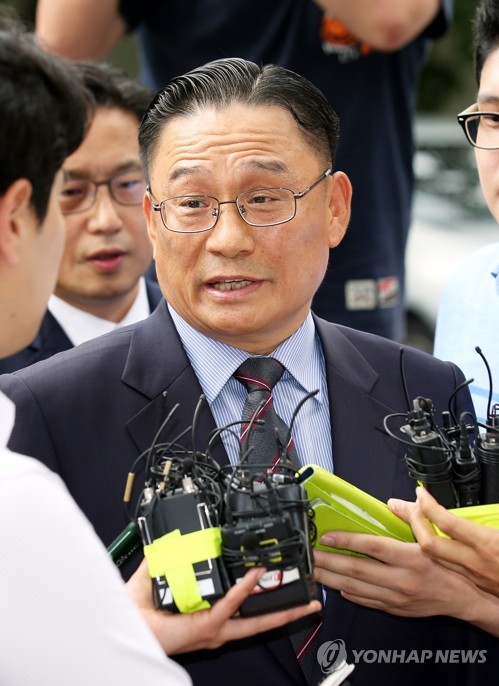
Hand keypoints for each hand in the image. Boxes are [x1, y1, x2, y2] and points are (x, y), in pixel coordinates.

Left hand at [126, 559, 321, 653]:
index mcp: (209, 616)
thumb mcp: (160, 578)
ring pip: (255, 620)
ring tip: (299, 597)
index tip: (279, 582)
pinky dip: (244, 590)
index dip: (263, 596)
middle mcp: (216, 626)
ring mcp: (214, 628)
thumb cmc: (138, 613)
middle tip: (309, 603)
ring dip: (278, 607)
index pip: (244, 609)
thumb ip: (171, 558)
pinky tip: (255, 575)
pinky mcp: (206, 626)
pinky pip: (230, 605)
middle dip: (287, 613)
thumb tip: (175, 539)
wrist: (125, 625)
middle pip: (261, 622)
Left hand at [313, 529, 483, 618]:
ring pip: (355, 588)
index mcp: (410, 558)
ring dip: (331, 579)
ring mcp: (395, 597)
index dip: (346, 541)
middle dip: (328, 562)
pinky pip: (364, 600)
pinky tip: (333, 584)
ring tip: (313, 570)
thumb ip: (412, 518)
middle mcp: (401, 580)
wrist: (461, 599)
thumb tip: (392, 503)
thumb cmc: (446, 566)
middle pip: (357, 570)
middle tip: (309, 555)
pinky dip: (346, 593)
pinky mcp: (392, 609)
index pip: (372, 547)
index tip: (326, 536)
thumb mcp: (431, 539)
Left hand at [389, 487, 498, 596]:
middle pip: (429, 543)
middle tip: (401, 504)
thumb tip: (493, 498)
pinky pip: (442, 566)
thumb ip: (494, 513)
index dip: (429, 505)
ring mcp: (471, 576)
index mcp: (488, 545)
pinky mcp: (472, 584)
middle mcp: (475, 562)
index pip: (447, 523)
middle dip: (411, 521)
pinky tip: (422, 541)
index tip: (421, 492)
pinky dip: (429, 551)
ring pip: (431, 557)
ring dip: (415, 536)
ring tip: (405, 518)